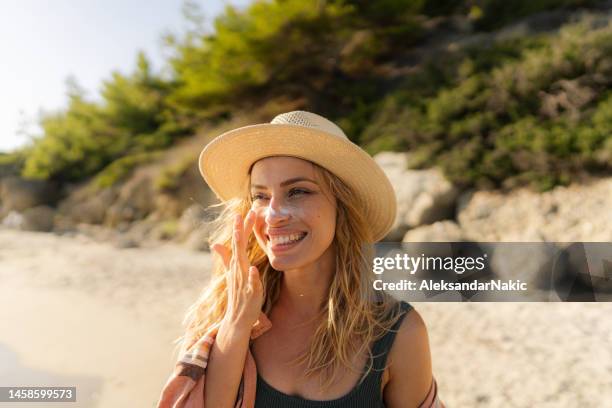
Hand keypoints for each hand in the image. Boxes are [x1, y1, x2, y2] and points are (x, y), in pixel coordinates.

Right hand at [211, 210, 263, 330]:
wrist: (237, 319)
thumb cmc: (237, 295)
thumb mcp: (231, 274)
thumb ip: (225, 258)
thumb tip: (215, 244)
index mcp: (236, 265)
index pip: (238, 243)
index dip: (241, 228)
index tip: (245, 211)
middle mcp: (238, 270)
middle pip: (239, 247)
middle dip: (241, 231)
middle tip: (246, 214)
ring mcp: (243, 281)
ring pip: (242, 263)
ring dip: (241, 250)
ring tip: (242, 236)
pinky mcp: (250, 293)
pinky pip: (251, 284)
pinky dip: (251, 277)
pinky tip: (253, 269)